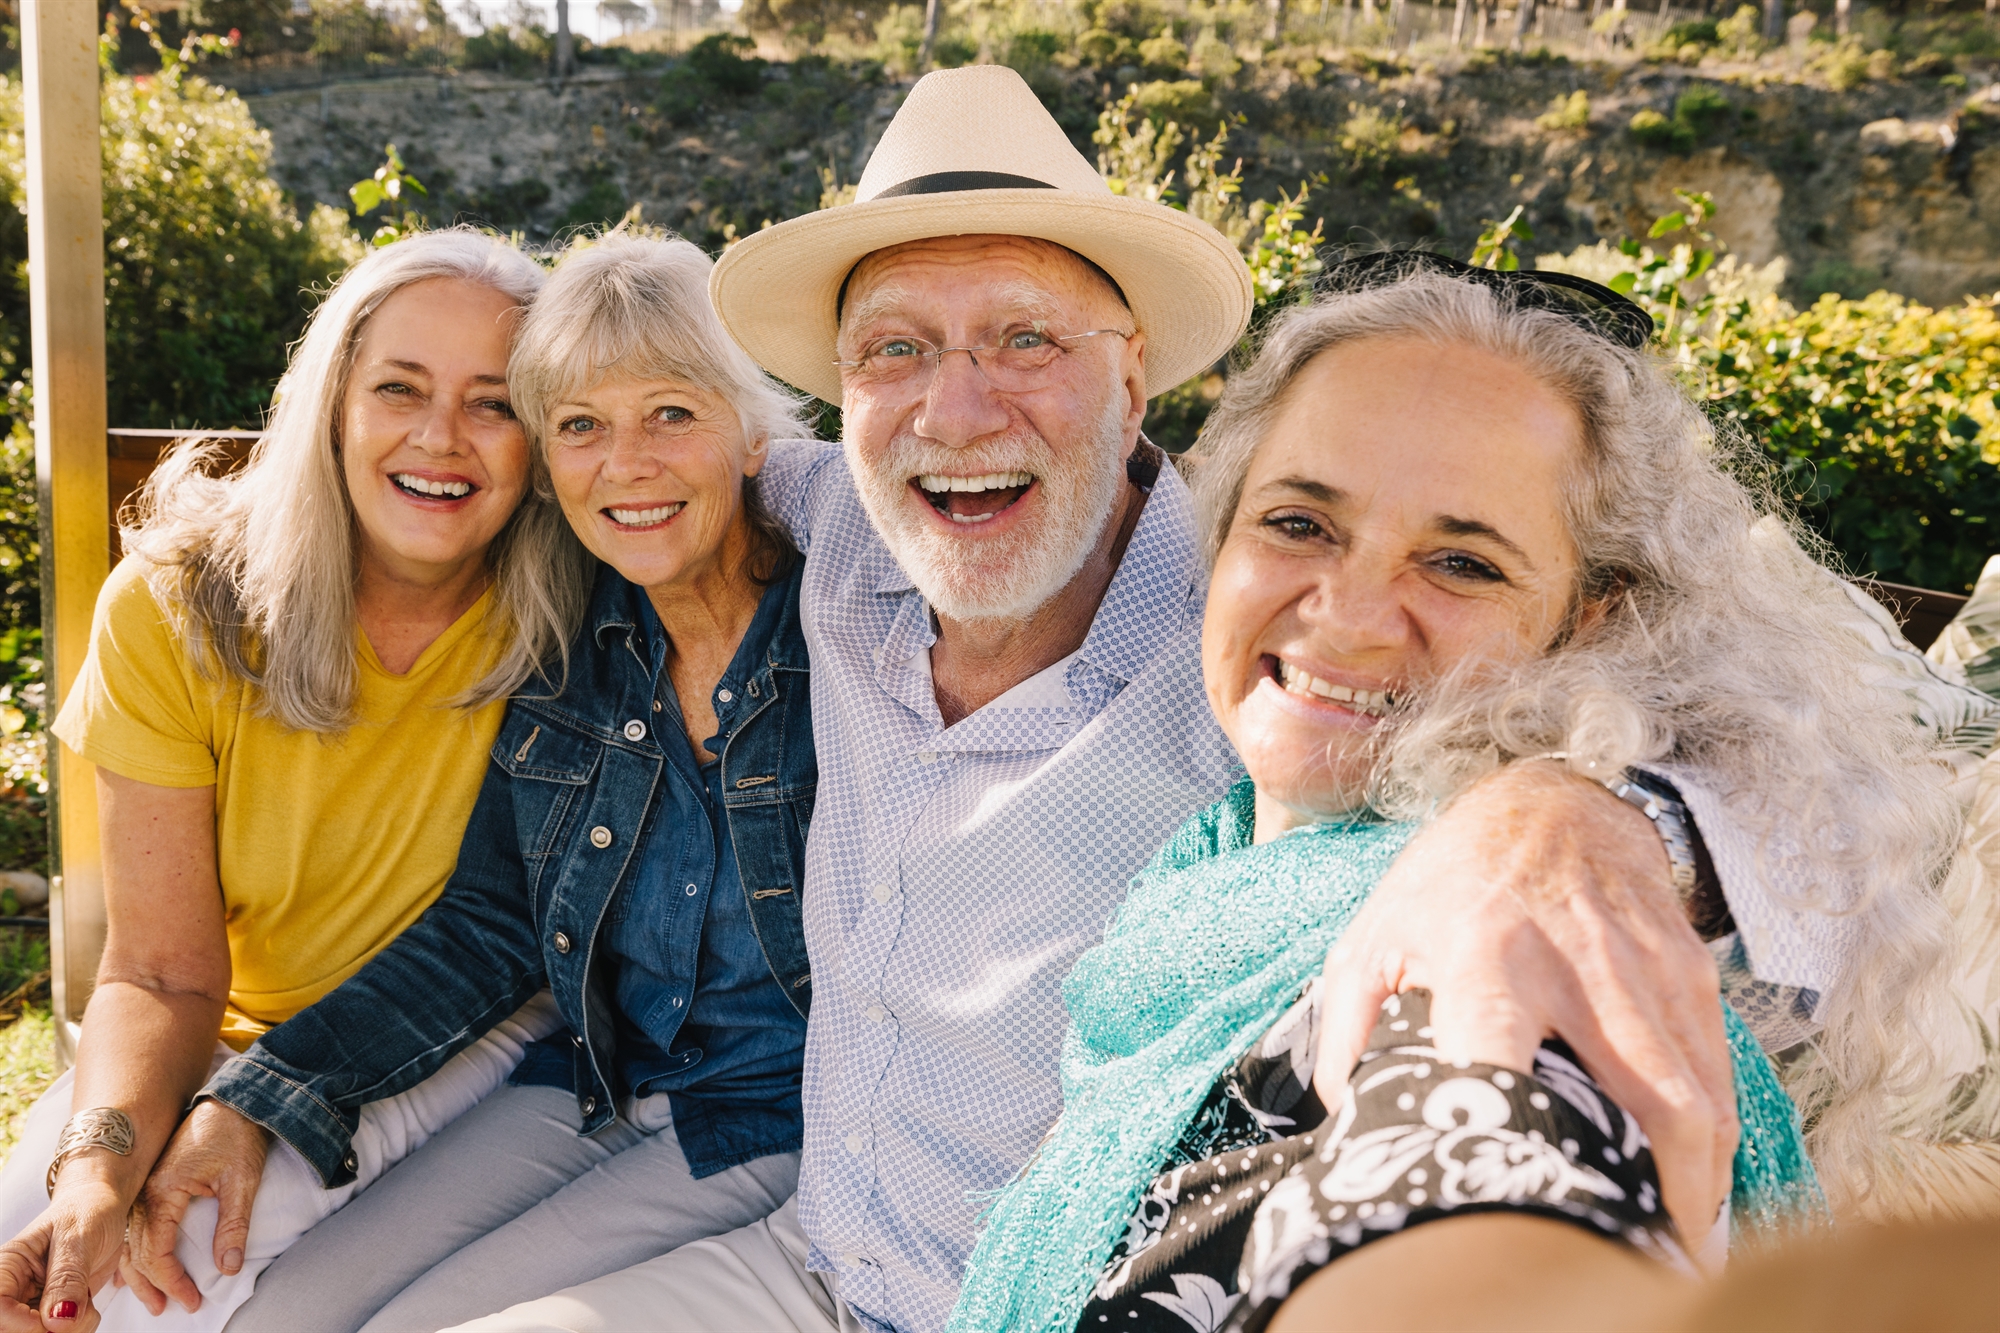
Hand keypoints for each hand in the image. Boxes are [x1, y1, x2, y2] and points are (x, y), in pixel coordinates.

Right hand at [0, 1176, 131, 1332]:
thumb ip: (68, 1278)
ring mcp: (35, 1304)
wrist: (105, 1210)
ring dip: (70, 1331)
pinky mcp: (54, 1313)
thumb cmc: (88, 1212)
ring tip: (87, 1304)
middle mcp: (17, 1289)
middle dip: (49, 1331)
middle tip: (79, 1311)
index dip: (20, 1323)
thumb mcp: (79, 1238)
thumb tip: (58, 1321)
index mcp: (9, 1266)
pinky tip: (88, 1308)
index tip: (52, 1321)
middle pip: (15, 1330)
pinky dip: (80, 1330)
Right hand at [121, 1102, 269, 1316]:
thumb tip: (229, 1268)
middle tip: (171, 1309)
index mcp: (162, 1190)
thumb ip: (233, 1225)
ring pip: (129, 1241)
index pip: (155, 1251)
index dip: (172, 1281)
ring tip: (154, 1299)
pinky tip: (135, 1269)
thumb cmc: (238, 1135)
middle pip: (135, 1251)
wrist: (234, 1100)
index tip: (192, 1300)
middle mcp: (144, 1192)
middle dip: (152, 1285)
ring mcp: (144, 1187)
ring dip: (138, 1272)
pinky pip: (133, 1226)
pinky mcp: (152, 1183)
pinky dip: (133, 1252)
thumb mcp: (242, 1180)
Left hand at [1314, 761, 1736, 1247]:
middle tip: (1631, 1260)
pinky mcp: (1692, 970)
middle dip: (1652, 1197)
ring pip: (1697, 1101)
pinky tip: (1693, 1192)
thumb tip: (1346, 1119)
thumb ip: (1345, 1030)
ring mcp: (1647, 968)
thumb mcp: (1373, 939)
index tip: (1519, 1204)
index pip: (1503, 1057)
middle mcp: (1578, 965)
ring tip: (1668, 1249)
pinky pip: (1716, 1076)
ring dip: (1694, 1189)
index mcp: (1485, 957)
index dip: (1519, 1135)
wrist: (1549, 798)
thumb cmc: (1448, 882)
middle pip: (1643, 1102)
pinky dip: (1712, 1144)